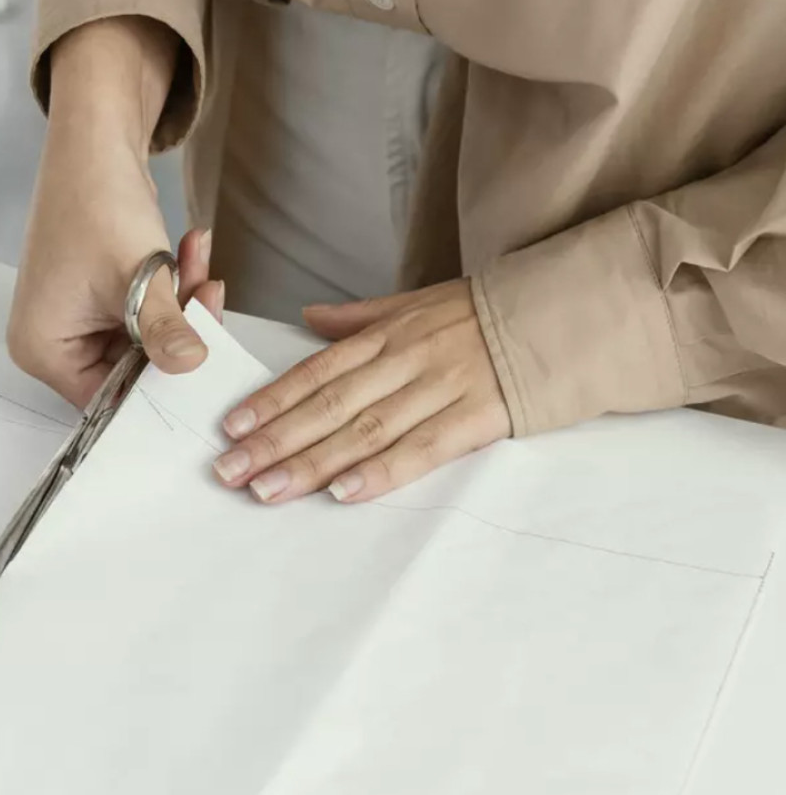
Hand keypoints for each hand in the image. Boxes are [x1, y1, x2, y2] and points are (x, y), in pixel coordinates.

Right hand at [7, 17, 223, 407]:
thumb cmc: (95, 202)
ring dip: (182, 305)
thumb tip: (192, 367)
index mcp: (44, 348)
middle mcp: (56, 341)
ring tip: (201, 265)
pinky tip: (192, 253)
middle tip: (211, 300)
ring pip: (150, 339)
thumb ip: (165, 329)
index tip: (202, 372)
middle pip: (133, 370)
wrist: (95, 141)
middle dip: (178, 334)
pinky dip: (174, 288)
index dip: (157, 389)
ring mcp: (80, 319)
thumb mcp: (136, 277)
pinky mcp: (103, 298)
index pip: (107, 399)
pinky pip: (149, 312)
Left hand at [211, 280, 510, 502]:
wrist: (564, 311)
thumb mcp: (419, 302)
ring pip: (365, 429)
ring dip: (312, 463)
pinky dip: (382, 470)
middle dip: (275, 440)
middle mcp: (406, 359)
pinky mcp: (478, 416)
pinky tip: (344, 492)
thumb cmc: (485, 313)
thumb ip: (361, 317)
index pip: (318, 370)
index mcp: (389, 334)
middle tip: (230, 471)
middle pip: (329, 404)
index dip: (273, 399)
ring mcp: (441, 387)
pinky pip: (423, 448)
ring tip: (268, 490)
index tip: (232, 427)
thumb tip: (308, 320)